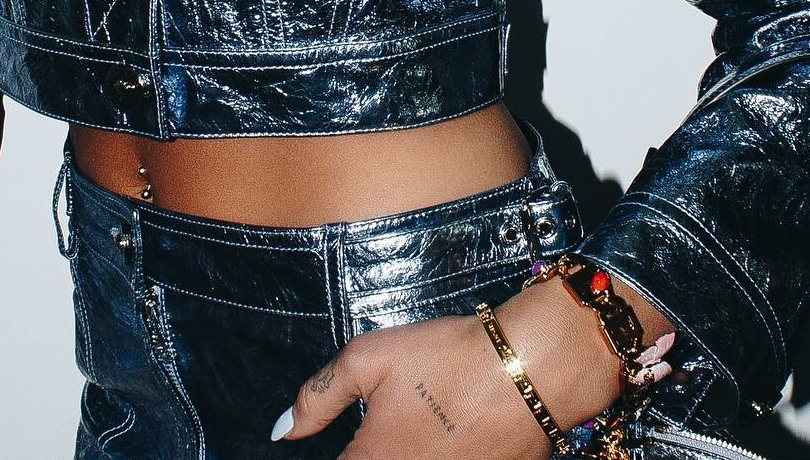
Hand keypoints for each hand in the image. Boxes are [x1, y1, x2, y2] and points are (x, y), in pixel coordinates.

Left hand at [269, 307, 570, 456]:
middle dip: (376, 452)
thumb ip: (318, 396)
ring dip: (407, 454)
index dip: (334, 452)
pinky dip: (442, 457)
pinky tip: (449, 437)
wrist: (527, 371)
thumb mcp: (369, 358)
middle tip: (391, 428)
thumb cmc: (448, 359)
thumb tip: (282, 431)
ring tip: (421, 429)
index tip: (356, 440)